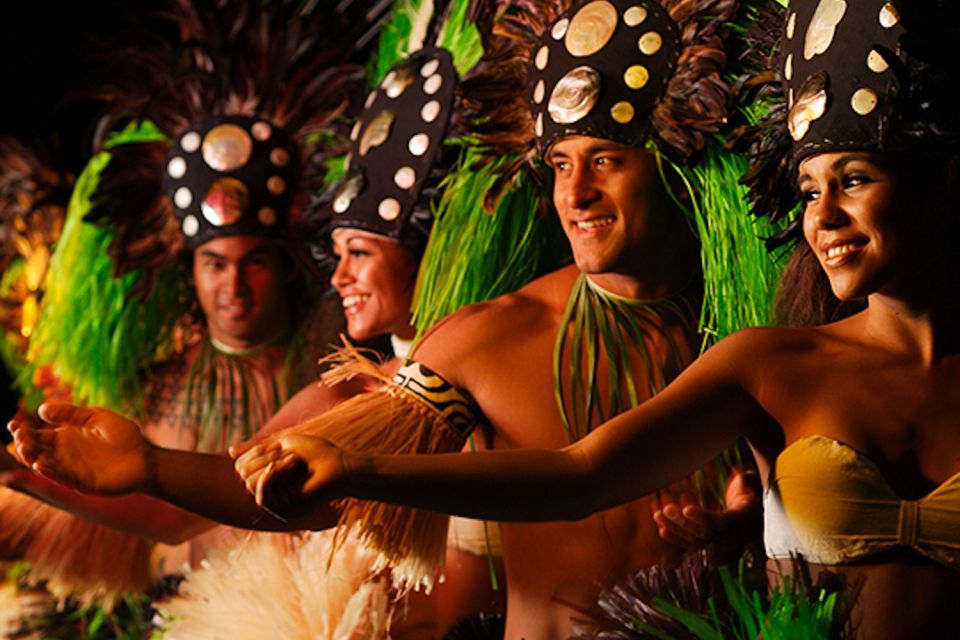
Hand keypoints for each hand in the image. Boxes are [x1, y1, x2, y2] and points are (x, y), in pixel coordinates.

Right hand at [8, 402, 152, 494]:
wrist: (145, 457)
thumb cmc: (123, 436)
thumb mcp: (96, 417)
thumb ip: (71, 413)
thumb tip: (42, 409)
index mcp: (66, 438)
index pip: (37, 435)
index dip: (23, 430)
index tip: (13, 422)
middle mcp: (64, 455)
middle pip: (36, 450)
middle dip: (24, 443)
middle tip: (20, 434)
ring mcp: (72, 470)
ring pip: (44, 465)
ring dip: (32, 457)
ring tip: (24, 447)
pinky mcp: (82, 483)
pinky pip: (62, 478)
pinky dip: (51, 471)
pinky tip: (40, 464)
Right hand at [231, 433, 344, 519]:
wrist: (340, 465)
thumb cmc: (317, 453)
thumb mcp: (282, 444)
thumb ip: (257, 449)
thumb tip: (229, 452)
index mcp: (268, 477)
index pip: (242, 465)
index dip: (254, 451)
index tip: (277, 445)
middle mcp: (269, 492)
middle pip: (242, 473)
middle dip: (261, 456)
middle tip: (285, 451)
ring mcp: (276, 503)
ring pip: (249, 483)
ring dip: (269, 465)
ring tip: (292, 459)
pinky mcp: (284, 511)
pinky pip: (261, 495)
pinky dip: (270, 476)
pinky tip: (282, 465)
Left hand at [653, 470, 760, 552]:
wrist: (754, 520)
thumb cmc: (750, 497)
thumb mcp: (752, 487)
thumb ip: (746, 482)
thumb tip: (742, 479)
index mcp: (742, 521)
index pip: (721, 523)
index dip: (703, 517)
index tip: (686, 509)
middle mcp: (731, 537)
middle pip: (704, 535)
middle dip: (683, 523)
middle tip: (667, 510)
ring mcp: (720, 545)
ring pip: (695, 542)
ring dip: (674, 529)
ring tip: (658, 516)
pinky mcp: (710, 548)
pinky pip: (692, 547)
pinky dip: (676, 539)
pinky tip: (662, 529)